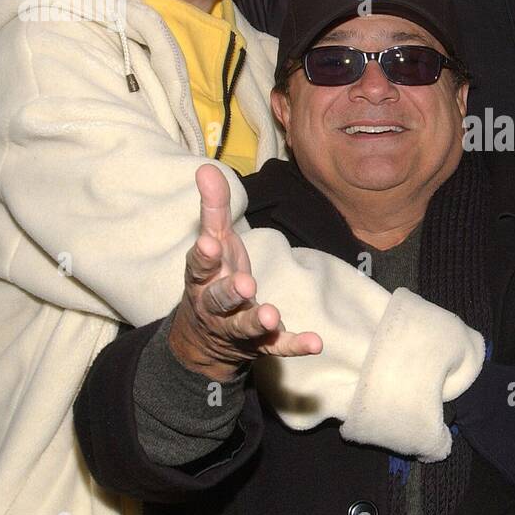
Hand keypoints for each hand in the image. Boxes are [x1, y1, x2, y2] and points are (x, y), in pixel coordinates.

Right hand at [167, 164, 322, 380]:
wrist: (206, 335)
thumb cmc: (214, 276)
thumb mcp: (214, 242)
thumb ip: (213, 208)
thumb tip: (206, 167)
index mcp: (202, 277)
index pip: (198, 266)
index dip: (203, 257)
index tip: (209, 245)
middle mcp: (214, 305)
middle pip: (218, 299)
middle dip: (230, 291)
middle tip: (245, 283)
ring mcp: (236, 326)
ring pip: (243, 326)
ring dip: (257, 321)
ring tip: (271, 316)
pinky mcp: (260, 344)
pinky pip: (276, 346)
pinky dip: (295, 345)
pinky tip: (315, 342)